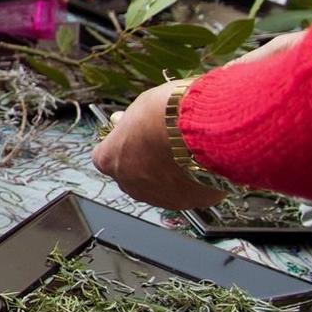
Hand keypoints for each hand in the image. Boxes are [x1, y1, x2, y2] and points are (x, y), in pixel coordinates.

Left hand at [91, 84, 228, 209]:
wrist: (205, 131)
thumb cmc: (169, 116)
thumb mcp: (139, 107)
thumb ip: (130, 122)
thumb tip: (125, 122)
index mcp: (109, 159)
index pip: (106, 156)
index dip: (122, 144)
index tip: (133, 134)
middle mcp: (128, 184)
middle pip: (131, 174)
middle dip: (144, 161)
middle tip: (162, 142)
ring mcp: (157, 197)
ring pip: (158, 187)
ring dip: (168, 173)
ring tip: (185, 151)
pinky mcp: (187, 204)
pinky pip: (186, 192)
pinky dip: (192, 180)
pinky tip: (201, 162)